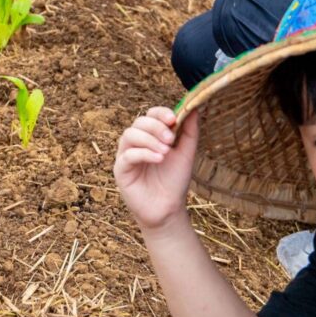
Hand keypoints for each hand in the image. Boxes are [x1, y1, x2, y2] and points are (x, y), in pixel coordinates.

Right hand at [113, 106, 197, 231]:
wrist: (168, 208)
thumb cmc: (175, 181)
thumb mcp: (186, 153)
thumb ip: (189, 131)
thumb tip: (194, 108)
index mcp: (151, 135)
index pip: (150, 115)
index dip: (160, 113)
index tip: (173, 118)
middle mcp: (136, 142)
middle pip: (139, 122)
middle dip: (155, 127)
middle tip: (170, 139)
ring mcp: (126, 155)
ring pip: (130, 135)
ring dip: (149, 139)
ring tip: (165, 152)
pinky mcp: (121, 169)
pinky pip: (127, 155)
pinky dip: (144, 153)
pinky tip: (158, 159)